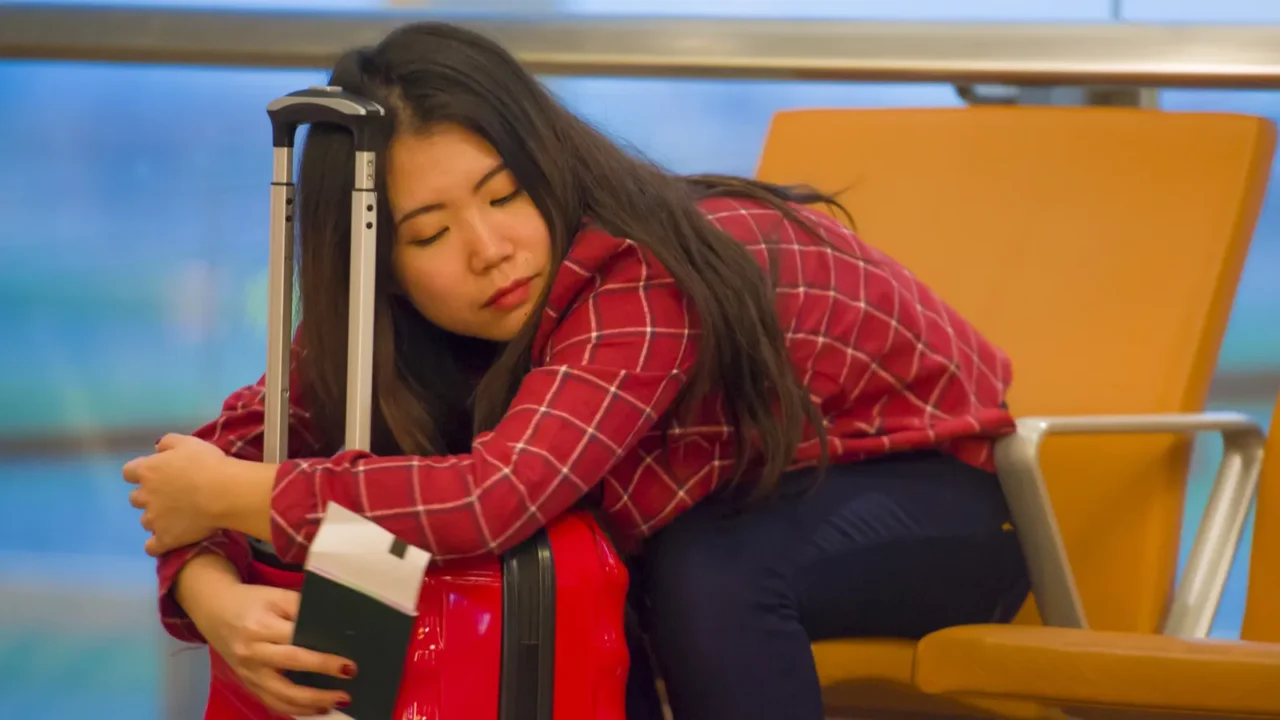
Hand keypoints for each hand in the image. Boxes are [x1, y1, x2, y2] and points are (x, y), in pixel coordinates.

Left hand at [123, 434, 231, 555]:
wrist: (223, 493)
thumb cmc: (207, 464)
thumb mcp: (188, 442)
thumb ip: (167, 443)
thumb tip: (157, 449)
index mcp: (148, 471)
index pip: (129, 472)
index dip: (140, 473)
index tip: (155, 474)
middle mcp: (145, 496)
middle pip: (135, 498)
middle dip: (149, 497)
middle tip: (171, 495)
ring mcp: (153, 520)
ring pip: (146, 521)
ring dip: (157, 518)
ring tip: (178, 518)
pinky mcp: (165, 539)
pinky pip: (152, 547)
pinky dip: (157, 544)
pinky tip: (169, 540)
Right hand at [200, 582, 354, 716]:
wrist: (214, 609)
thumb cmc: (252, 601)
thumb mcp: (277, 596)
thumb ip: (303, 610)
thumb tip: (335, 628)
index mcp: (261, 627)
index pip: (297, 644)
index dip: (323, 659)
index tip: (348, 666)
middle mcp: (252, 653)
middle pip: (289, 672)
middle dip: (319, 686)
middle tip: (346, 692)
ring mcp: (247, 672)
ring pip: (279, 696)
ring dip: (309, 704)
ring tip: (335, 703)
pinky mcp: (246, 683)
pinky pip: (270, 702)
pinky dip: (293, 709)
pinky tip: (314, 709)